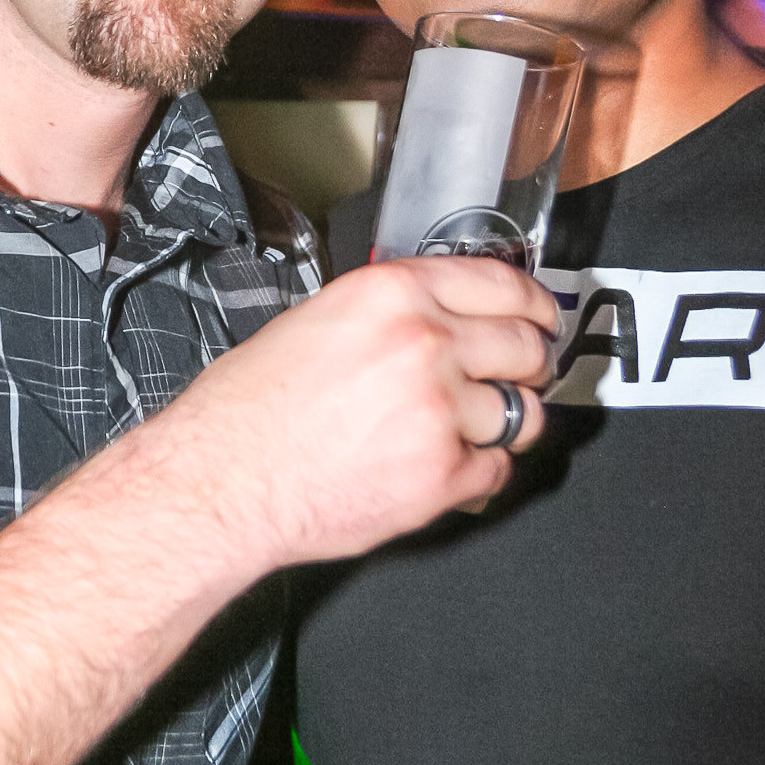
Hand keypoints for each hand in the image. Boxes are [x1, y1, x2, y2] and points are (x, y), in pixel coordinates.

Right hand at [145, 253, 556, 572]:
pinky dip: (479, 474)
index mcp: (393, 295)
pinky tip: (446, 466)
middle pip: (526, 346)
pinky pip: (495, 471)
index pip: (502, 284)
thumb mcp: (320, 320)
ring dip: (505, 424)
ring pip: (521, 414)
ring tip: (473, 429)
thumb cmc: (249, 408)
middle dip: (531, 363)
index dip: (534, 304)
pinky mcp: (441, 475)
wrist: (221, 480)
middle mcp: (424, 344)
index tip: (543, 317)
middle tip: (521, 374)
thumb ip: (393, 314)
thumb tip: (448, 319)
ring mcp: (439, 411)